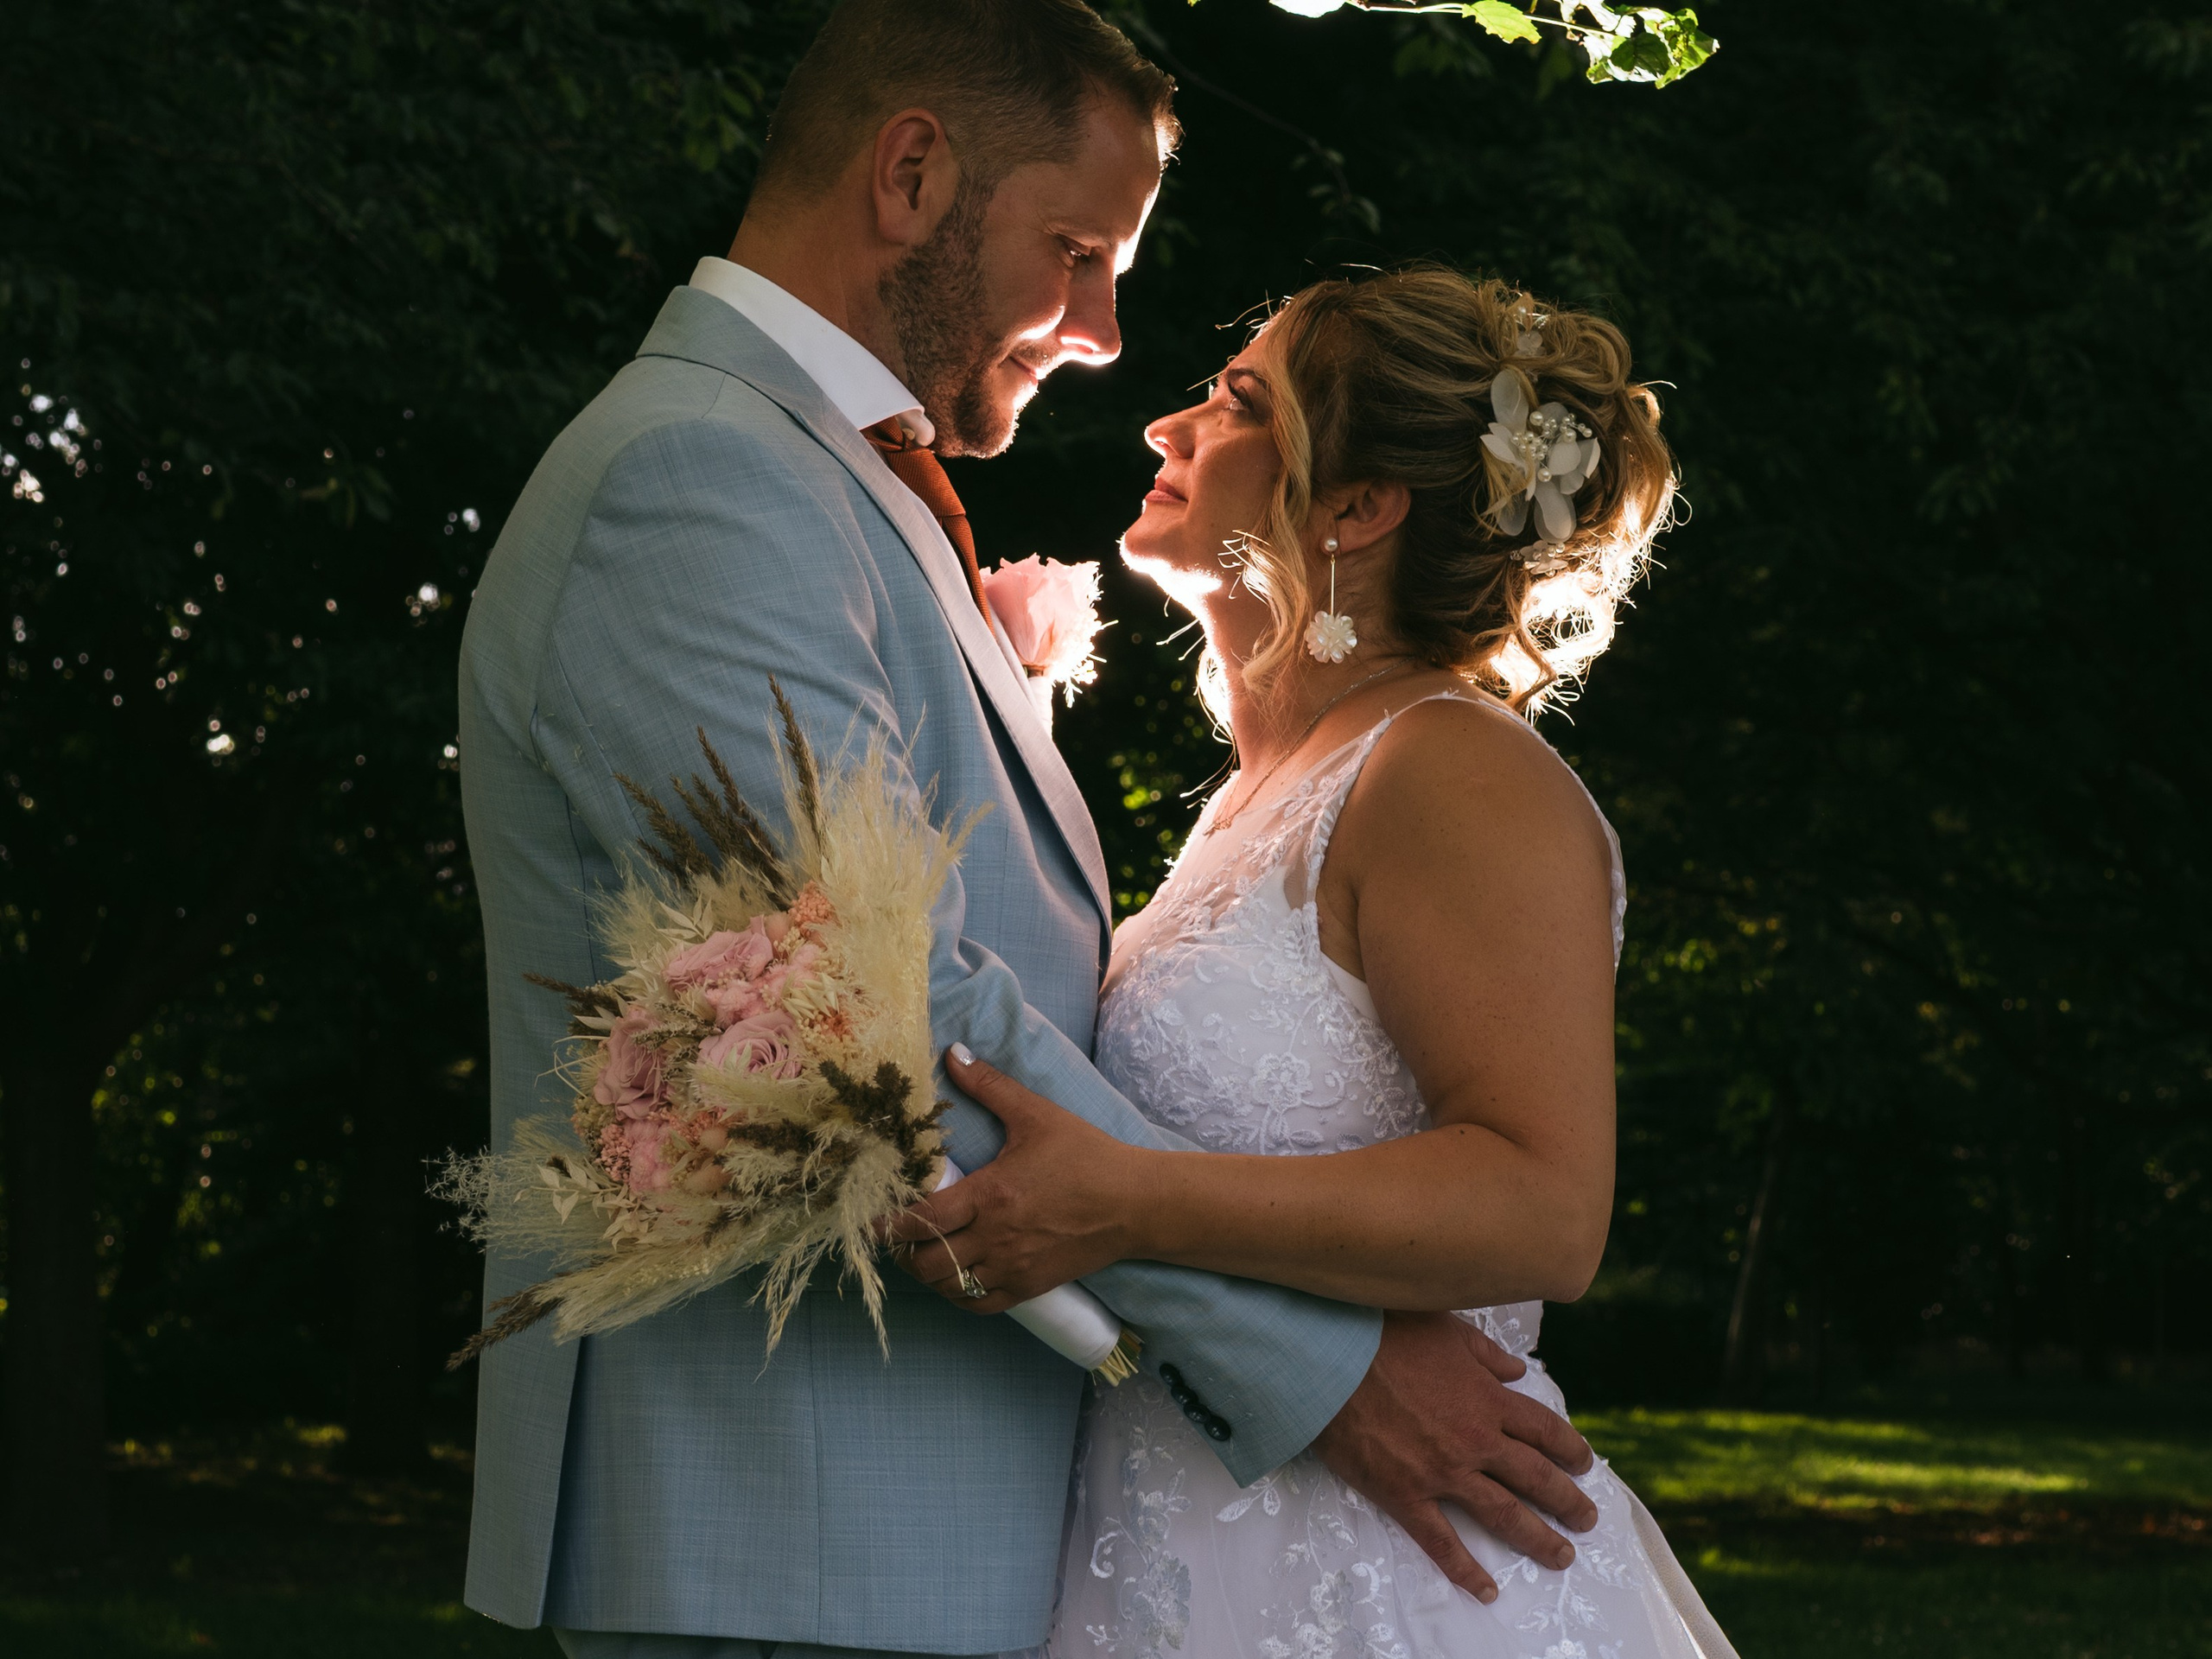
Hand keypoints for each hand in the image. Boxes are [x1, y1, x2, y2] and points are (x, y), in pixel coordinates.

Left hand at [888, 1045, 1143, 1310]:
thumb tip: (953, 1052)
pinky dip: (958, 1295)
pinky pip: (979, 1305)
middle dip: (903, 1252)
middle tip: (896, 1236)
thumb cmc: (1086, 1156)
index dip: (888, 1224)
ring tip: (922, 1253)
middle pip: (927, 1261)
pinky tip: (955, 1277)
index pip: (922, 1219)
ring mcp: (1013, 1267)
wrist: (1134, 1204)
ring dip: (928, 1273)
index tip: (870, 1220)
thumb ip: (990, 1085)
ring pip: (949, 1286)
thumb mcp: (1036, 1114)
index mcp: (991, 1195)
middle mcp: (996, 1237)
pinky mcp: (1030, 1287)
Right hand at [1311, 1310, 1597, 1604]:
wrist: (1331, 1361)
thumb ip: (1487, 1354)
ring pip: (1504, 1514)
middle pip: (1536, 1478)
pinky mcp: (1407, 1495)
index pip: (1545, 1431)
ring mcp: (1443, 1472)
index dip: (1571, 1449)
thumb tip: (1516, 1371)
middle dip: (1568, 1501)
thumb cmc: (1386, 1336)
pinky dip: (1466, 1569)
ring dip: (1537, 1539)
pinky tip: (1487, 1590)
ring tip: (1561, 1557)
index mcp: (1488, 1399)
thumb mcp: (1447, 1330)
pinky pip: (1442, 1541)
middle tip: (1587, 1520)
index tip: (1584, 1464)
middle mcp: (1476, 1440)